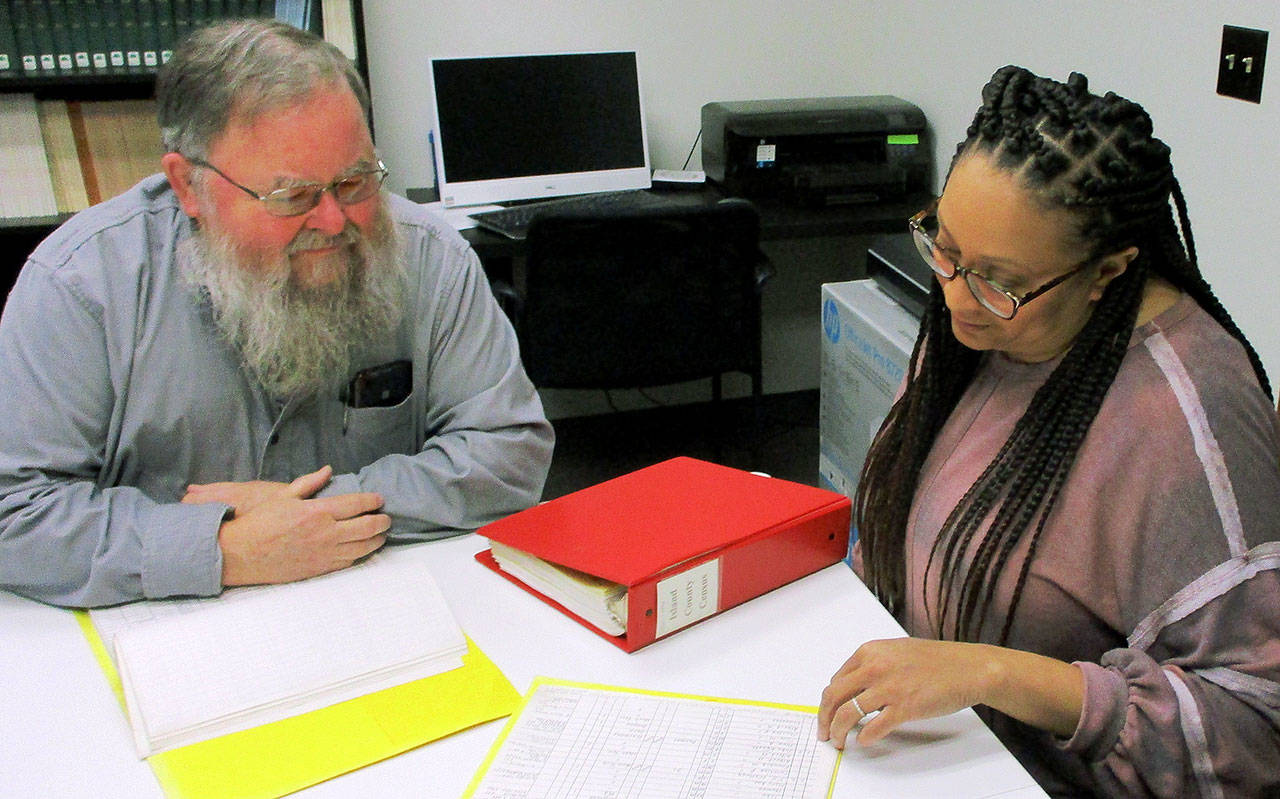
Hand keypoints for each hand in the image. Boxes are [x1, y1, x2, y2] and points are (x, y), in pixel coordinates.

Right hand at [207, 466, 390, 585]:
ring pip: (363, 547)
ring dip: (377, 540)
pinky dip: (361, 554)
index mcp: (318, 512)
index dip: (373, 501)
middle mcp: (326, 533)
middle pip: (367, 527)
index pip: (356, 504)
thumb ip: (309, 483)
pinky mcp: (320, 568)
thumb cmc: (261, 522)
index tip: (379, 500)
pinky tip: (364, 549)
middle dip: (382, 522)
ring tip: (381, 534)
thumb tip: (328, 470)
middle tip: (386, 518)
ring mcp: (325, 553)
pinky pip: (349, 562)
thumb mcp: (284, 496)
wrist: (242, 554)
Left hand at [817, 637, 1083, 747]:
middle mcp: (874, 667)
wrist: (968, 667)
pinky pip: (874, 727)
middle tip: (824, 733)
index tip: (827, 714)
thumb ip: (872, 665)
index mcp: (869, 651)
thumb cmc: (936, 661)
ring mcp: (889, 687)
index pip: (835, 680)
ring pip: (848, 713)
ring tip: (839, 742)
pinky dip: (864, 737)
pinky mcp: (905, 707)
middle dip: (824, 718)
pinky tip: (864, 741)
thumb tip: (851, 687)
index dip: (827, 702)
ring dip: (838, 731)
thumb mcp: (896, 652)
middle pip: (834, 696)